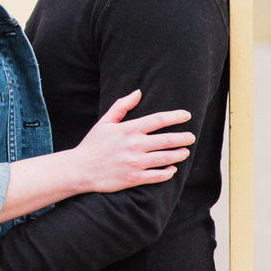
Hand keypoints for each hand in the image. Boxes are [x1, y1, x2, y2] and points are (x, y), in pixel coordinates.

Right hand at [70, 89, 194, 192]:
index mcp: (128, 129)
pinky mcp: (134, 178)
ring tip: (185, 152)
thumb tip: (138, 92)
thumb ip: (122, 106)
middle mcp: (135, 145)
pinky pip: (158, 176)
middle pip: (168, 140)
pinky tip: (172, 169)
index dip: (176, 116)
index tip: (187, 115)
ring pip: (167, 158)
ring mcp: (136, 163)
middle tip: (191, 137)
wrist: (80, 169)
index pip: (159, 120)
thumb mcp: (105, 122)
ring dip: (180, 154)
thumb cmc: (93, 144)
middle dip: (184, 138)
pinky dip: (168, 172)